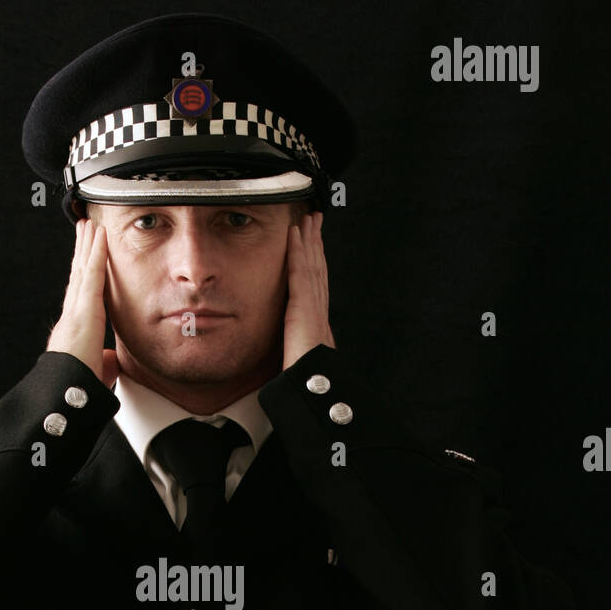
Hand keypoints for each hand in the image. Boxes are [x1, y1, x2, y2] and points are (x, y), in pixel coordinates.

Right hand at [47, 218, 119, 387]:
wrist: (68, 394)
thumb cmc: (79, 389)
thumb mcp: (97, 371)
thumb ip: (104, 361)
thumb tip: (112, 359)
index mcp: (76, 329)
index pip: (81, 295)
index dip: (83, 274)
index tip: (84, 258)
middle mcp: (72, 315)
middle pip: (78, 276)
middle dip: (82, 252)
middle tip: (84, 230)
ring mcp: (76, 310)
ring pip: (83, 270)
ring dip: (86, 245)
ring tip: (89, 225)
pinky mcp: (84, 308)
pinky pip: (92, 274)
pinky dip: (96, 253)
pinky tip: (98, 236)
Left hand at [282, 210, 335, 369]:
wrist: (313, 389)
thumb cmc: (307, 383)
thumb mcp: (300, 364)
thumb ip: (297, 352)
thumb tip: (291, 354)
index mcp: (318, 324)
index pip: (317, 284)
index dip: (316, 261)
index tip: (314, 244)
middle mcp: (319, 311)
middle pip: (318, 269)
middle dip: (316, 243)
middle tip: (315, 220)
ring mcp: (313, 307)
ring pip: (312, 265)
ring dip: (309, 240)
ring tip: (307, 219)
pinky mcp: (304, 307)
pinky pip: (300, 273)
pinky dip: (298, 252)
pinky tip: (295, 235)